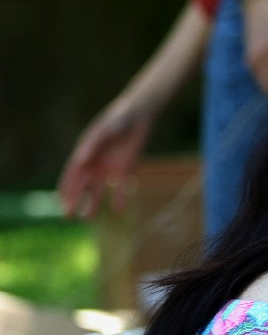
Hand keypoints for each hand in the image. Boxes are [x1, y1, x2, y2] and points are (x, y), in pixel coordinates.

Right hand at [58, 98, 154, 217]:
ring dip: (92, 203)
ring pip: (98, 190)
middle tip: (68, 216)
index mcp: (85, 153)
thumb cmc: (118, 120)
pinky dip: (119, 198)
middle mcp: (94, 163)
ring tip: (88, 218)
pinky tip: (117, 211)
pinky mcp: (125, 169)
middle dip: (74, 200)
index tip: (61, 202)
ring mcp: (109, 168)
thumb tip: (80, 160)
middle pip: (82, 185)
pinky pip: (121, 187)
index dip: (66, 189)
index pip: (72, 174)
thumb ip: (93, 144)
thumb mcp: (105, 130)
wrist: (138, 116)